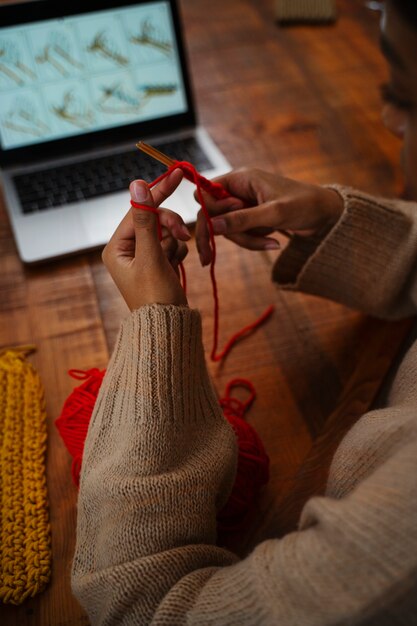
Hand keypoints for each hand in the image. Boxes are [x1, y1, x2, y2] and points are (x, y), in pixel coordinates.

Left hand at [102, 169, 189, 309]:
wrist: (170, 327)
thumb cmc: (156, 296)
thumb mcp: (151, 255)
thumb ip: (145, 218)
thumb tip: (137, 182)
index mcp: (117, 247)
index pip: (138, 210)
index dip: (158, 194)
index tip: (177, 176)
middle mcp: (127, 250)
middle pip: (154, 219)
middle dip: (170, 226)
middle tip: (183, 233)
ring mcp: (143, 257)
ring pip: (166, 231)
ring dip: (175, 242)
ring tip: (173, 262)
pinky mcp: (158, 264)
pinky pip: (172, 244)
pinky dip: (178, 252)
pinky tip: (175, 266)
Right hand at [195, 168, 343, 264]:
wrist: (327, 215)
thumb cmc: (304, 205)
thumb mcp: (273, 214)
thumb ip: (242, 219)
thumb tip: (211, 226)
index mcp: (241, 178)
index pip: (205, 194)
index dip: (209, 212)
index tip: (220, 226)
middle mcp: (239, 190)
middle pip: (214, 215)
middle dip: (226, 234)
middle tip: (208, 259)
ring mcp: (245, 205)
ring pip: (228, 228)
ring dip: (246, 240)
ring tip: (271, 243)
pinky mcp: (253, 219)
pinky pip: (242, 234)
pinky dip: (255, 242)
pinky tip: (273, 242)